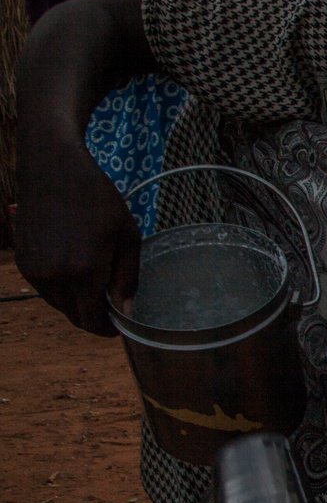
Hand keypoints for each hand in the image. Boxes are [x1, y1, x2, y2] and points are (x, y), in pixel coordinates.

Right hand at [15, 159, 138, 335]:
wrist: (54, 173)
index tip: (119, 327)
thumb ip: (128, 278)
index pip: (92, 320)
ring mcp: (35, 271)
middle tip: (111, 305)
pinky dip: (61, 289)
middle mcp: (54, 277)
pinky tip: (75, 270)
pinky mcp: (23, 262)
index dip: (107, 329)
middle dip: (94, 316)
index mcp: (84, 272)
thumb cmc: (99, 201)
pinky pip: (45, 289)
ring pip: (59, 305)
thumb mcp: (127, 237)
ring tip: (96, 282)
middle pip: (75, 316)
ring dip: (77, 303)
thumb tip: (126, 310)